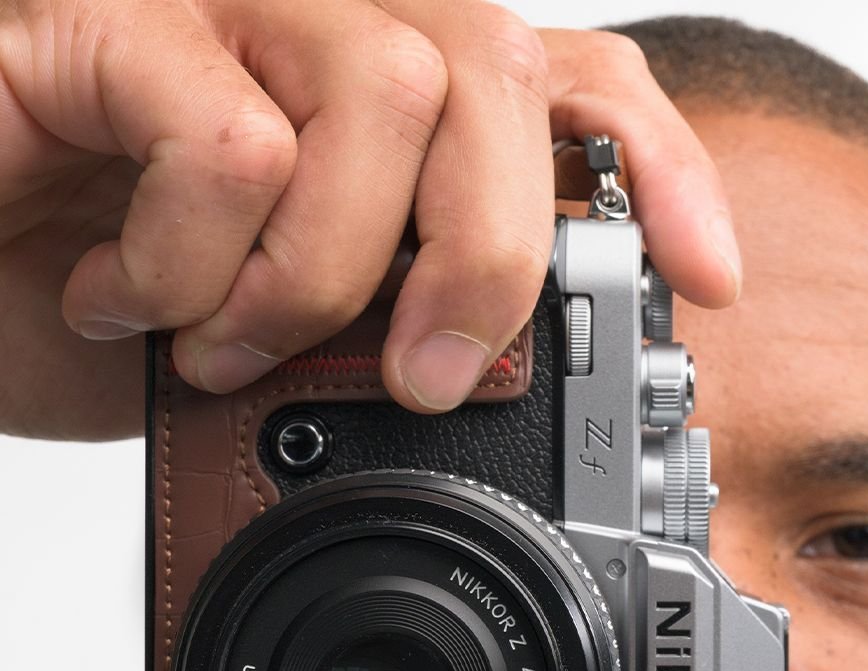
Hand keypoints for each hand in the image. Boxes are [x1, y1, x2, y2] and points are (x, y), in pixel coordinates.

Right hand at [0, 0, 740, 439]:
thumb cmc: (104, 286)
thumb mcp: (286, 330)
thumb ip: (386, 317)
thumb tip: (486, 368)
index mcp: (382, 89)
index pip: (574, 75)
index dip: (657, 166)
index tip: (701, 278)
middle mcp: (318, 17)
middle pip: (499, 70)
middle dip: (489, 253)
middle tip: (425, 371)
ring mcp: (215, 2)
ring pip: (384, 88)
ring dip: (322, 271)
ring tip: (235, 343)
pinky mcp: (101, 19)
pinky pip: (227, 138)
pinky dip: (201, 262)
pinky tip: (136, 295)